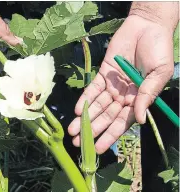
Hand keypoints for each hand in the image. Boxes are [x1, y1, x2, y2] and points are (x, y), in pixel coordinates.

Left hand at [68, 15, 174, 153]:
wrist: (146, 27)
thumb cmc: (158, 51)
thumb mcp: (159, 74)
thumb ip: (147, 96)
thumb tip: (140, 120)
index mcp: (138, 100)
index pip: (122, 122)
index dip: (110, 135)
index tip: (99, 148)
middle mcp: (123, 96)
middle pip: (106, 117)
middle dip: (92, 130)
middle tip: (78, 143)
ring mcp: (112, 85)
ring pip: (97, 105)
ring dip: (85, 118)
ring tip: (72, 131)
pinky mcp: (102, 74)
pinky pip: (92, 89)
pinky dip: (85, 99)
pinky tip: (78, 110)